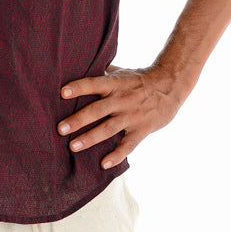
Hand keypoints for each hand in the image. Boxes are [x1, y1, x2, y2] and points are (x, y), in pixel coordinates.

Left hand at [58, 64, 183, 169]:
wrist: (170, 85)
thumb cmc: (140, 78)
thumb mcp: (122, 71)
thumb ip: (103, 73)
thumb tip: (81, 67)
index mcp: (115, 83)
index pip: (93, 84)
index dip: (78, 88)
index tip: (62, 93)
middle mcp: (122, 99)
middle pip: (97, 110)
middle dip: (78, 120)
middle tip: (60, 128)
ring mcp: (132, 116)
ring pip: (108, 129)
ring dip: (90, 138)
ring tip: (73, 146)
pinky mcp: (142, 129)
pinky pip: (128, 145)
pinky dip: (116, 156)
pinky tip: (103, 164)